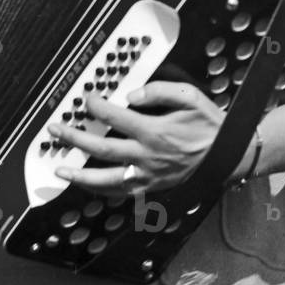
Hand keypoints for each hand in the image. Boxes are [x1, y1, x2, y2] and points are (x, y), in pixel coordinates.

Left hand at [49, 81, 223, 195]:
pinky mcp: (151, 188)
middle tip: (57, 130)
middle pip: (101, 150)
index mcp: (155, 132)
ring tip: (60, 168)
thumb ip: (161, 91)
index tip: (87, 100)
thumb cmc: (210, 126)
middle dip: (74, 138)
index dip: (96, 107)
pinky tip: (88, 187)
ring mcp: (148, 176)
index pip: (115, 118)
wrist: (228, 154)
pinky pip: (121, 193)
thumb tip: (132, 95)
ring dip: (79, 175)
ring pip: (105, 180)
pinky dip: (101, 191)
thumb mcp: (191, 98)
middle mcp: (147, 157)